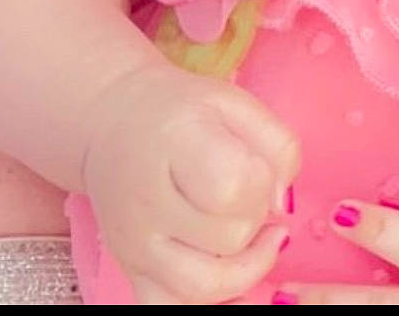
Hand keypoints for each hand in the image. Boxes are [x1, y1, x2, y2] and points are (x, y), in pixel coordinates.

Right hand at [81, 61, 299, 303]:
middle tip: (249, 188)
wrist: (114, 123)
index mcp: (173, 143)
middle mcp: (147, 200)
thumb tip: (284, 204)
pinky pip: (173, 307)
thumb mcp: (236, 102)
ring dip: (245, 264)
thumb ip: (277, 145)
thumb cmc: (182, 111)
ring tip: (254, 234)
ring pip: (206, 286)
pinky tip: (229, 267)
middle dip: (255, 216)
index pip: (233, 187)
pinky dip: (212, 296)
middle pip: (229, 237)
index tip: (257, 164)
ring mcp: (134, 243)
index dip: (261, 180)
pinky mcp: (131, 271)